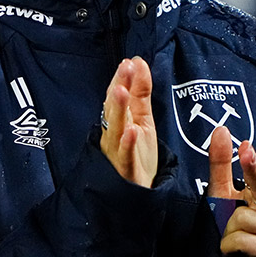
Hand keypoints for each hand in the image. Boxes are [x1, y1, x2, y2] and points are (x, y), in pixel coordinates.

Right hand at [99, 56, 157, 187]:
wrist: (136, 194)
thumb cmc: (138, 156)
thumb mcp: (142, 119)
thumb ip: (139, 92)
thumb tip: (137, 62)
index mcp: (119, 121)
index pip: (117, 96)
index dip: (121, 79)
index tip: (128, 63)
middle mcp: (113, 134)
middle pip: (113, 108)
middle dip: (118, 87)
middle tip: (125, 68)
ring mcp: (117, 151)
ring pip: (115, 128)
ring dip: (117, 109)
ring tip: (121, 91)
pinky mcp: (126, 169)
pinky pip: (125, 155)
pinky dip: (126, 143)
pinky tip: (130, 131)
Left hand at [208, 126, 255, 256]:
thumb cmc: (231, 226)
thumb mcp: (223, 195)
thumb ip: (221, 165)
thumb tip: (221, 130)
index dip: (253, 165)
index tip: (246, 147)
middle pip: (252, 197)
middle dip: (236, 197)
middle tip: (233, 198)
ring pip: (240, 220)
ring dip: (226, 231)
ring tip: (232, 239)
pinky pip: (239, 241)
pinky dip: (228, 246)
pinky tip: (234, 253)